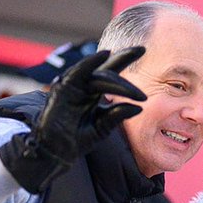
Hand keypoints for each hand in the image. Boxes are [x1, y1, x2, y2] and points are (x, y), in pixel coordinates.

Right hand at [0, 47, 147, 192]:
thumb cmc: (78, 139)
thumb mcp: (103, 126)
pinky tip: (104, 55)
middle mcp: (84, 87)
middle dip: (124, 58)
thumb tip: (139, 107)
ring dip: (115, 64)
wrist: (58, 152)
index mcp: (94, 94)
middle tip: (142, 49)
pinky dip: (90, 63)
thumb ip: (118, 115)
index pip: (112, 75)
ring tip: (132, 54)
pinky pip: (78, 72)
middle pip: (106, 70)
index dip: (125, 61)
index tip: (144, 50)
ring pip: (98, 73)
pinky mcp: (63, 89)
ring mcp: (73, 86)